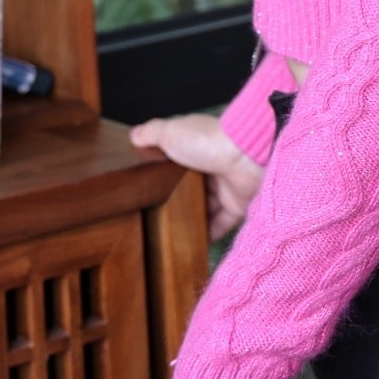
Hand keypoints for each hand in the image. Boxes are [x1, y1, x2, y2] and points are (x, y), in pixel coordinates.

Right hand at [129, 113, 266, 240]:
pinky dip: (208, 235)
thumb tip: (134, 134)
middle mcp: (212, 167)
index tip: (146, 190)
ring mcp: (226, 187)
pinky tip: (191, 246)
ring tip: (167, 239)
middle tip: (153, 221)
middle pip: (191, 188)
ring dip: (191, 221)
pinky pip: (220, 225)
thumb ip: (152, 133)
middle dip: (176, 202)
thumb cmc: (207, 141)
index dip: (164, 173)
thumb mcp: (171, 131)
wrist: (244, 155)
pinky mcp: (237, 205)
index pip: (178, 161)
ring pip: (204, 208)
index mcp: (197, 147)